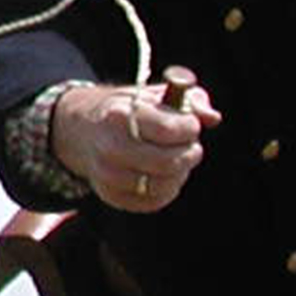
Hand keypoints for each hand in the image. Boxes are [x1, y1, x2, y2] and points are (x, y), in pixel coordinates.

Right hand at [51, 69, 217, 213]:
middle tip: (190, 145)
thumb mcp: (155, 94)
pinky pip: (153, 201)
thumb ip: (190, 100)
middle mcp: (110, 148)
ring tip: (177, 158)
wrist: (83, 129)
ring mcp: (108, 175)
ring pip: (163, 185)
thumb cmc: (128, 109)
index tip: (190, 124)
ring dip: (180, 172)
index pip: (168, 130)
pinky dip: (167, 189)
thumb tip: (212, 118)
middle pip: (168, 162)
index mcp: (119, 116)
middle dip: (189, 153)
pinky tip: (166, 174)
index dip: (189, 128)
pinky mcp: (112, 195)